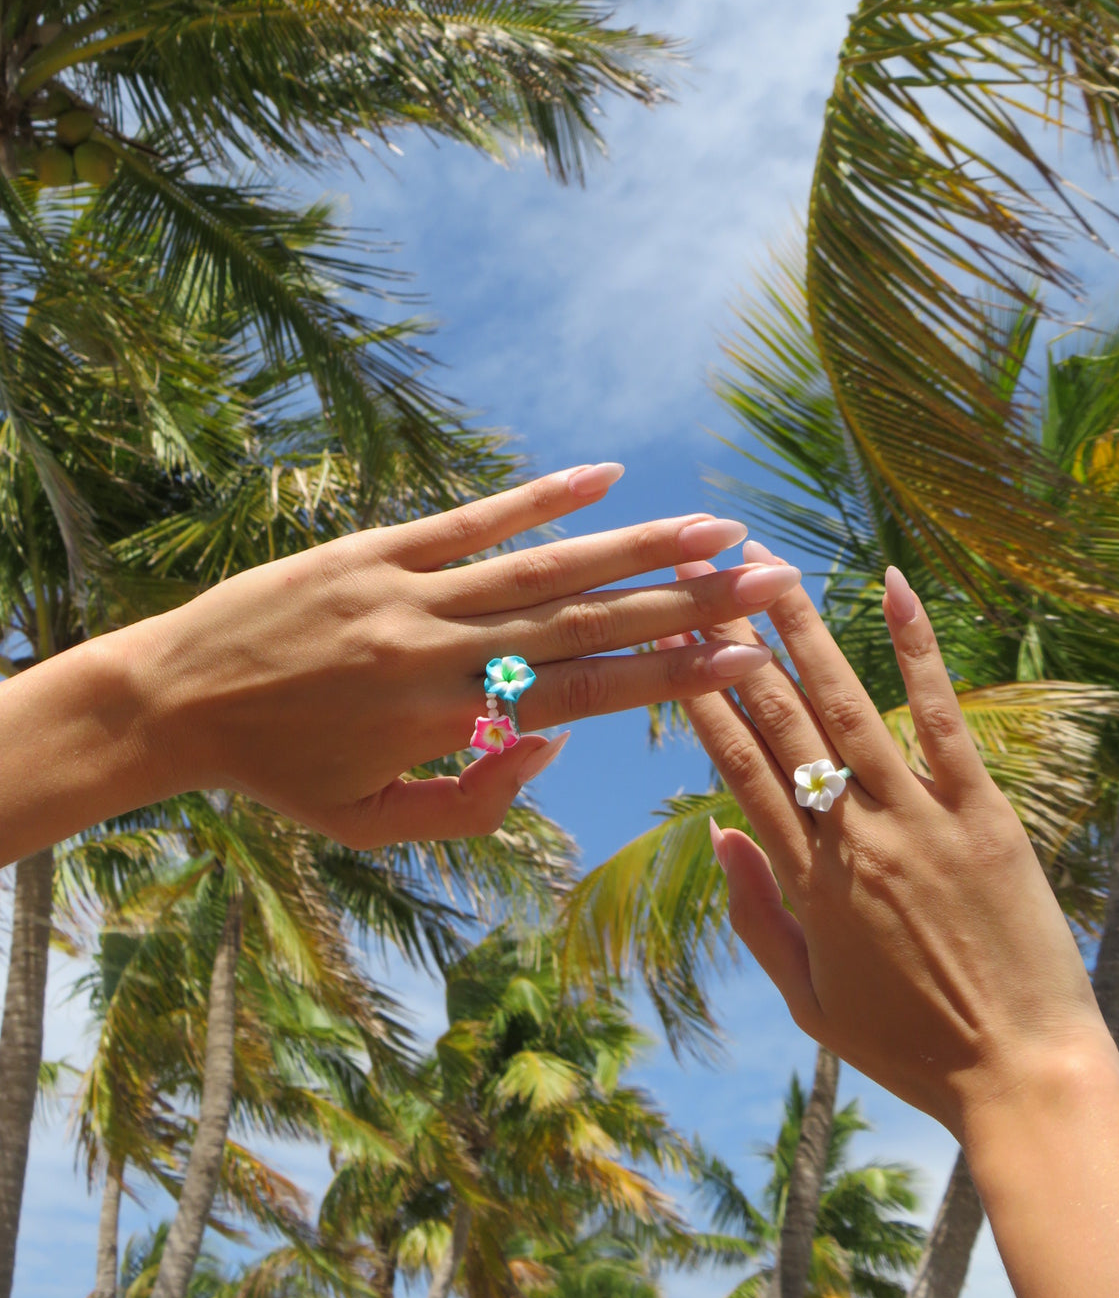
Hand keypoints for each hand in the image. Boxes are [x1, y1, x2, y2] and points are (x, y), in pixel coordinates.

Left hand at [131, 468, 795, 847]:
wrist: (169, 701)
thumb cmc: (280, 774)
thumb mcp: (374, 823)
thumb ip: (474, 804)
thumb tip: (552, 744)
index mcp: (446, 723)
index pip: (585, 695)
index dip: (672, 675)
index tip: (748, 657)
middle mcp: (439, 650)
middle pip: (586, 623)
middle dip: (687, 603)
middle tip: (770, 577)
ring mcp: (408, 590)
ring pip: (543, 566)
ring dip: (636, 545)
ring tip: (713, 528)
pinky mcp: (375, 548)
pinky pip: (472, 518)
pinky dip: (540, 496)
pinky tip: (604, 474)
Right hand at [666, 545, 1117, 1139]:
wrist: (1020, 1075)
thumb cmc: (910, 1047)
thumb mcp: (809, 999)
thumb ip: (755, 914)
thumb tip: (716, 833)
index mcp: (805, 882)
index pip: (737, 769)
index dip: (698, 698)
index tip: (668, 643)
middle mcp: (851, 837)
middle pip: (778, 723)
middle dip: (733, 645)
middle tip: (700, 580)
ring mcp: (918, 819)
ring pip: (846, 707)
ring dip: (803, 630)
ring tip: (768, 568)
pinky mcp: (982, 813)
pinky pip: (943, 718)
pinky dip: (917, 650)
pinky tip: (895, 588)